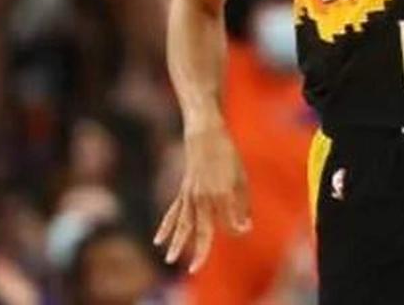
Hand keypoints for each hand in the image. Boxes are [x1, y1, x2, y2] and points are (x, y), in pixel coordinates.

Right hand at [154, 124, 250, 271]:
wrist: (205, 133)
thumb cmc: (227, 155)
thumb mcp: (241, 177)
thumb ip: (242, 204)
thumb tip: (245, 227)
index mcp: (223, 193)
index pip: (229, 222)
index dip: (237, 228)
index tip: (243, 225)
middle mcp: (204, 197)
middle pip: (201, 229)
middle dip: (199, 251)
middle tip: (193, 270)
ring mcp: (191, 194)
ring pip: (182, 224)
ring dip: (176, 243)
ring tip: (169, 260)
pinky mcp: (183, 191)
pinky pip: (173, 212)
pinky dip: (166, 227)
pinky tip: (157, 240)